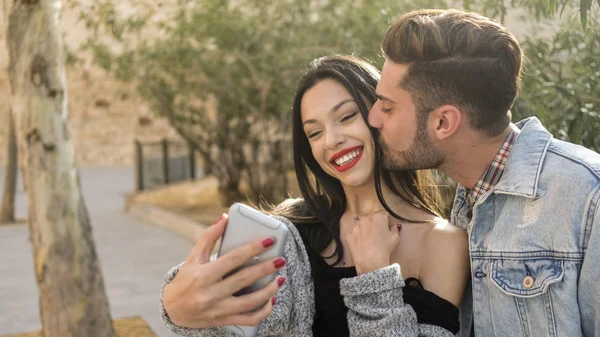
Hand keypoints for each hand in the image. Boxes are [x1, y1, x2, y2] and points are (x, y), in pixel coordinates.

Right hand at [162, 214, 286, 327]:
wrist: (172, 310)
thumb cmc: (185, 279)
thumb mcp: (193, 257)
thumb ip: (209, 237)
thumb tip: (225, 218)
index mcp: (203, 275)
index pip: (233, 259)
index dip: (252, 249)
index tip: (269, 240)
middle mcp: (210, 294)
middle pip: (244, 280)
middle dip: (266, 269)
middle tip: (281, 260)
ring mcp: (218, 310)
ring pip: (249, 303)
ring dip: (269, 291)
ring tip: (280, 279)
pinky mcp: (223, 321)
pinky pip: (248, 319)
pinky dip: (263, 311)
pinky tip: (272, 300)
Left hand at [345, 212, 399, 274]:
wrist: (371, 262)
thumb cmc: (385, 249)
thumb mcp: (395, 238)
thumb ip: (395, 229)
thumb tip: (394, 226)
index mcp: (378, 217)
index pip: (384, 214)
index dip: (387, 221)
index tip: (388, 228)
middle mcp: (365, 219)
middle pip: (371, 219)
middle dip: (375, 225)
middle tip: (378, 235)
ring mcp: (355, 227)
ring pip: (362, 226)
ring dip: (366, 230)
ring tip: (369, 241)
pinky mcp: (349, 236)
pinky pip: (354, 235)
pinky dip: (358, 239)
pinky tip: (362, 246)